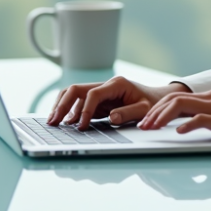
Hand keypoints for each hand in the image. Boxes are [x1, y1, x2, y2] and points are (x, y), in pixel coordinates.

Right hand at [46, 76, 190, 128]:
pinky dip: (69, 112)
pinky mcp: (98, 101)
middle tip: (52, 121)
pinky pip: (79, 103)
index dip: (84, 109)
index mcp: (117, 84)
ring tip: (52, 122)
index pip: (93, 94)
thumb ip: (129, 113)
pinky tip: (63, 123)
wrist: (158, 100)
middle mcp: (105, 85)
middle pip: (76, 89)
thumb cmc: (152, 104)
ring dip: (62, 106)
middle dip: (63, 105)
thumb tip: (111, 118)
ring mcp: (100, 92)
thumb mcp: (145, 110)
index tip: (80, 126)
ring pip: (74, 94)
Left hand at [138, 90, 210, 145]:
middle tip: (142, 126)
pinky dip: (187, 125)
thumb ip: (204, 116)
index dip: (158, 108)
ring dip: (163, 117)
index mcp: (209, 96)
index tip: (146, 120)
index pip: (177, 97)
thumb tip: (181, 127)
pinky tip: (178, 133)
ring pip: (183, 105)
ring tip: (152, 129)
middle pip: (175, 98)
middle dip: (155, 112)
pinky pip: (202, 119)